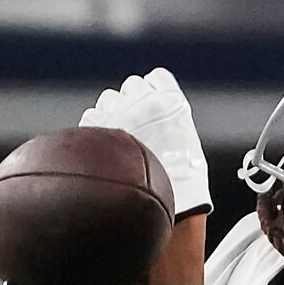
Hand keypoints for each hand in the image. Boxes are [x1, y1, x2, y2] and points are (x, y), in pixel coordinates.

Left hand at [81, 68, 210, 220]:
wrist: (159, 206)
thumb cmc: (183, 188)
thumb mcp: (191, 150)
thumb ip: (175, 127)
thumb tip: (166, 129)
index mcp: (172, 102)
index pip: (158, 78)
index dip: (154, 92)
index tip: (154, 107)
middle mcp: (145, 100)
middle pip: (133, 86)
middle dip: (133, 102)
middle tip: (138, 127)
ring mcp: (119, 110)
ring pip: (110, 98)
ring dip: (113, 113)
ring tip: (121, 142)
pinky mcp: (97, 125)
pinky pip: (92, 116)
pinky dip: (96, 130)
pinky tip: (106, 150)